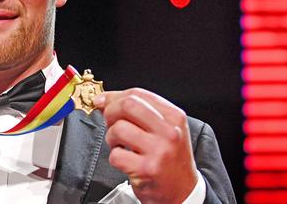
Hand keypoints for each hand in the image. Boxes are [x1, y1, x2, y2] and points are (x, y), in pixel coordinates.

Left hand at [93, 88, 196, 203]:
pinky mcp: (147, 169)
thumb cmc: (169, 158)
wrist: (183, 191)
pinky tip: (125, 159)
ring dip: (111, 137)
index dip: (114, 96)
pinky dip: (114, 157)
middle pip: (128, 105)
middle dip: (110, 111)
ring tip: (120, 144)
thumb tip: (104, 100)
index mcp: (174, 117)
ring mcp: (159, 151)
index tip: (103, 101)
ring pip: (119, 129)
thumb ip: (138, 111)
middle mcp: (169, 132)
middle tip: (109, 121)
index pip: (138, 94)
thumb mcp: (164, 129)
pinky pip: (116, 155)